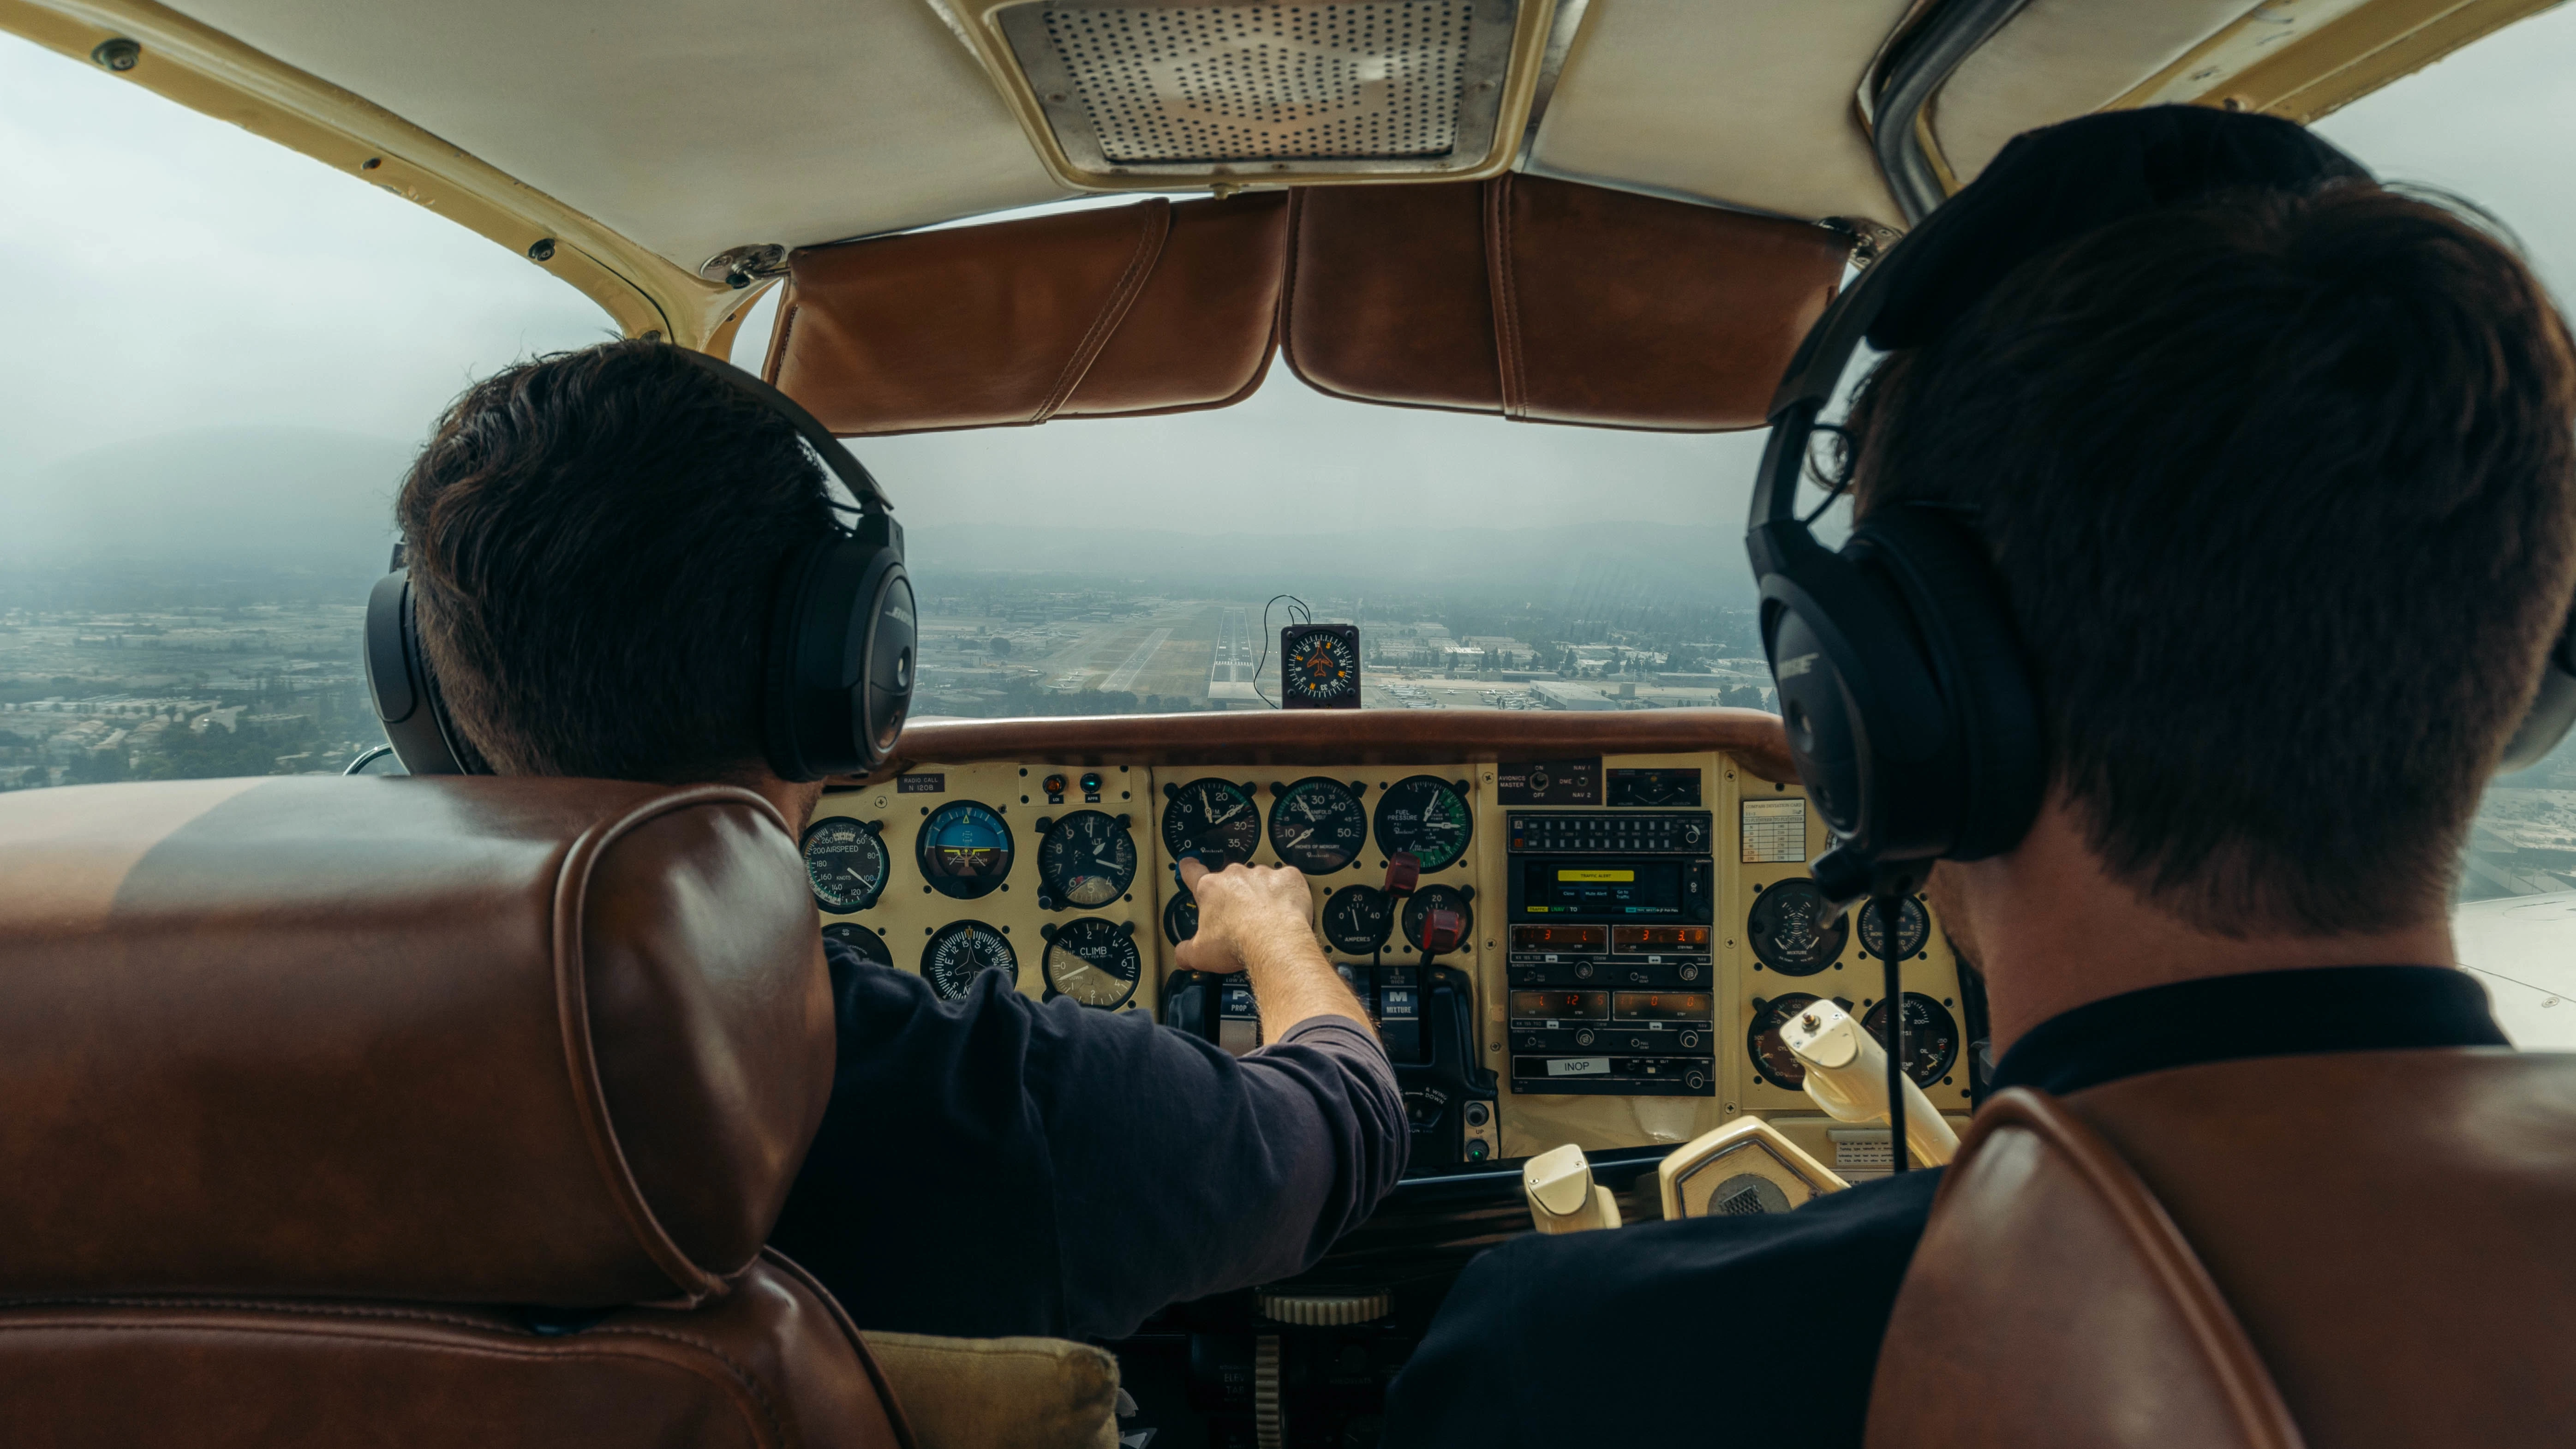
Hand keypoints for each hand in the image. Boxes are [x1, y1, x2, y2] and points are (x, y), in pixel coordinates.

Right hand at [1174, 856, 1372, 1037]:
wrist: (1273, 942)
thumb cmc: (1236, 943)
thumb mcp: (1200, 954)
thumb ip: (1186, 952)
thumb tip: (1182, 956)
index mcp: (1210, 889)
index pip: (1193, 873)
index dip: (1189, 869)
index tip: (1188, 865)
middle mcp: (1235, 876)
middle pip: (1231, 880)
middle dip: (1234, 895)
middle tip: (1240, 917)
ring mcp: (1263, 874)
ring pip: (1260, 880)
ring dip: (1261, 893)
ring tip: (1266, 917)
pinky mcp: (1288, 878)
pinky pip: (1287, 880)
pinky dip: (1287, 892)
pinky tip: (1287, 909)